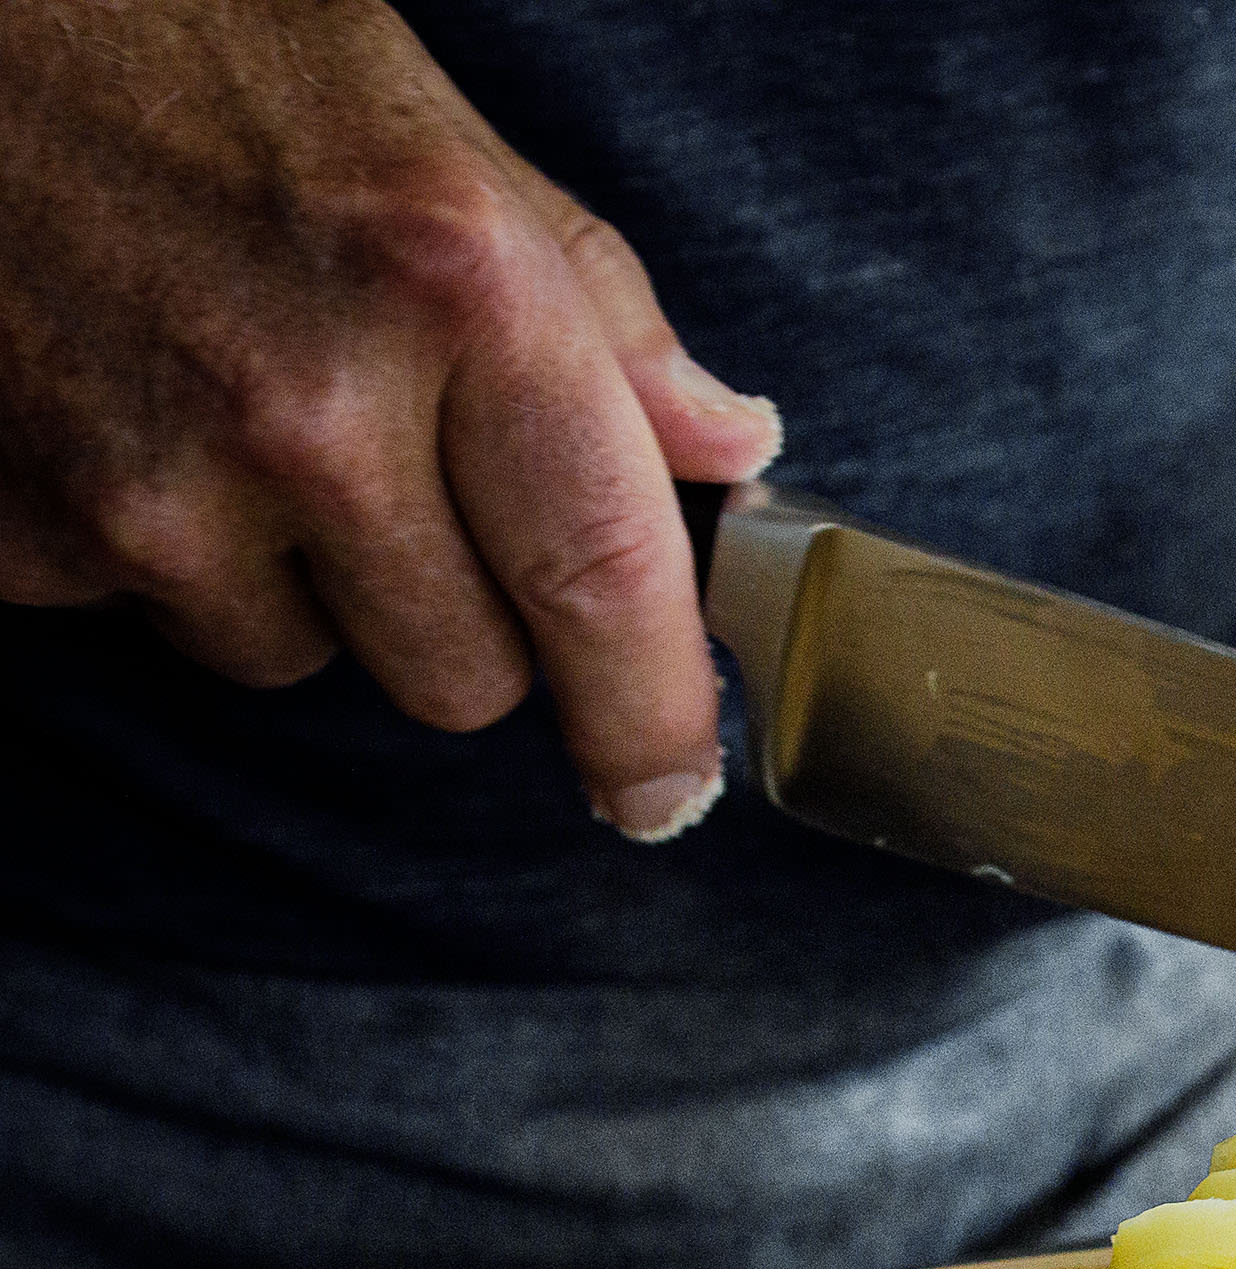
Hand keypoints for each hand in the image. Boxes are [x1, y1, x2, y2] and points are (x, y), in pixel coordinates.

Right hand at [0, 0, 782, 837]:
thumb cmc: (201, 53)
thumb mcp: (440, 143)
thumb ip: (602, 314)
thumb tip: (730, 448)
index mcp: (452, 295)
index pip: (602, 580)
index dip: (650, 718)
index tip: (666, 791)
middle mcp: (310, 411)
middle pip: (464, 678)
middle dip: (459, 611)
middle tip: (397, 469)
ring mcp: (156, 484)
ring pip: (306, 660)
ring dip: (301, 580)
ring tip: (238, 409)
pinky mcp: (30, 530)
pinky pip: (158, 619)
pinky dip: (162, 547)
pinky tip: (132, 408)